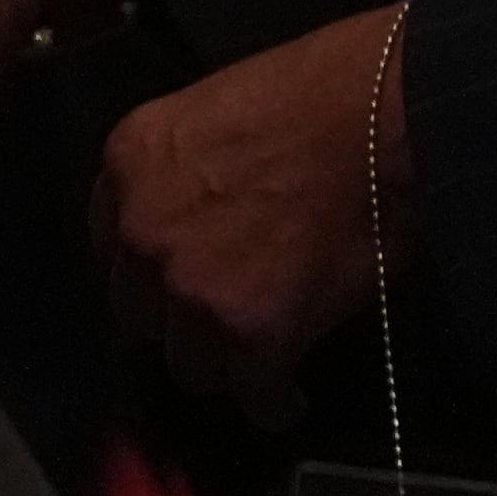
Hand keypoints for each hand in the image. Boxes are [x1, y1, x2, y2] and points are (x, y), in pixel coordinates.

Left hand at [97, 0, 409, 413]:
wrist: (386, 116)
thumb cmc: (321, 93)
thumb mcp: (215, 109)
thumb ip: (186, 171)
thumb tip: (204, 218)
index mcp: (130, 161)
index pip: (110, 243)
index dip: (148, 269)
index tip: (174, 283)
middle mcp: (143, 229)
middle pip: (140, 312)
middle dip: (177, 322)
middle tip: (222, 322)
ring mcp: (193, 285)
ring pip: (188, 364)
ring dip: (223, 366)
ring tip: (257, 365)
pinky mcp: (253, 331)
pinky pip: (252, 394)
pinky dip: (272, 402)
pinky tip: (289, 398)